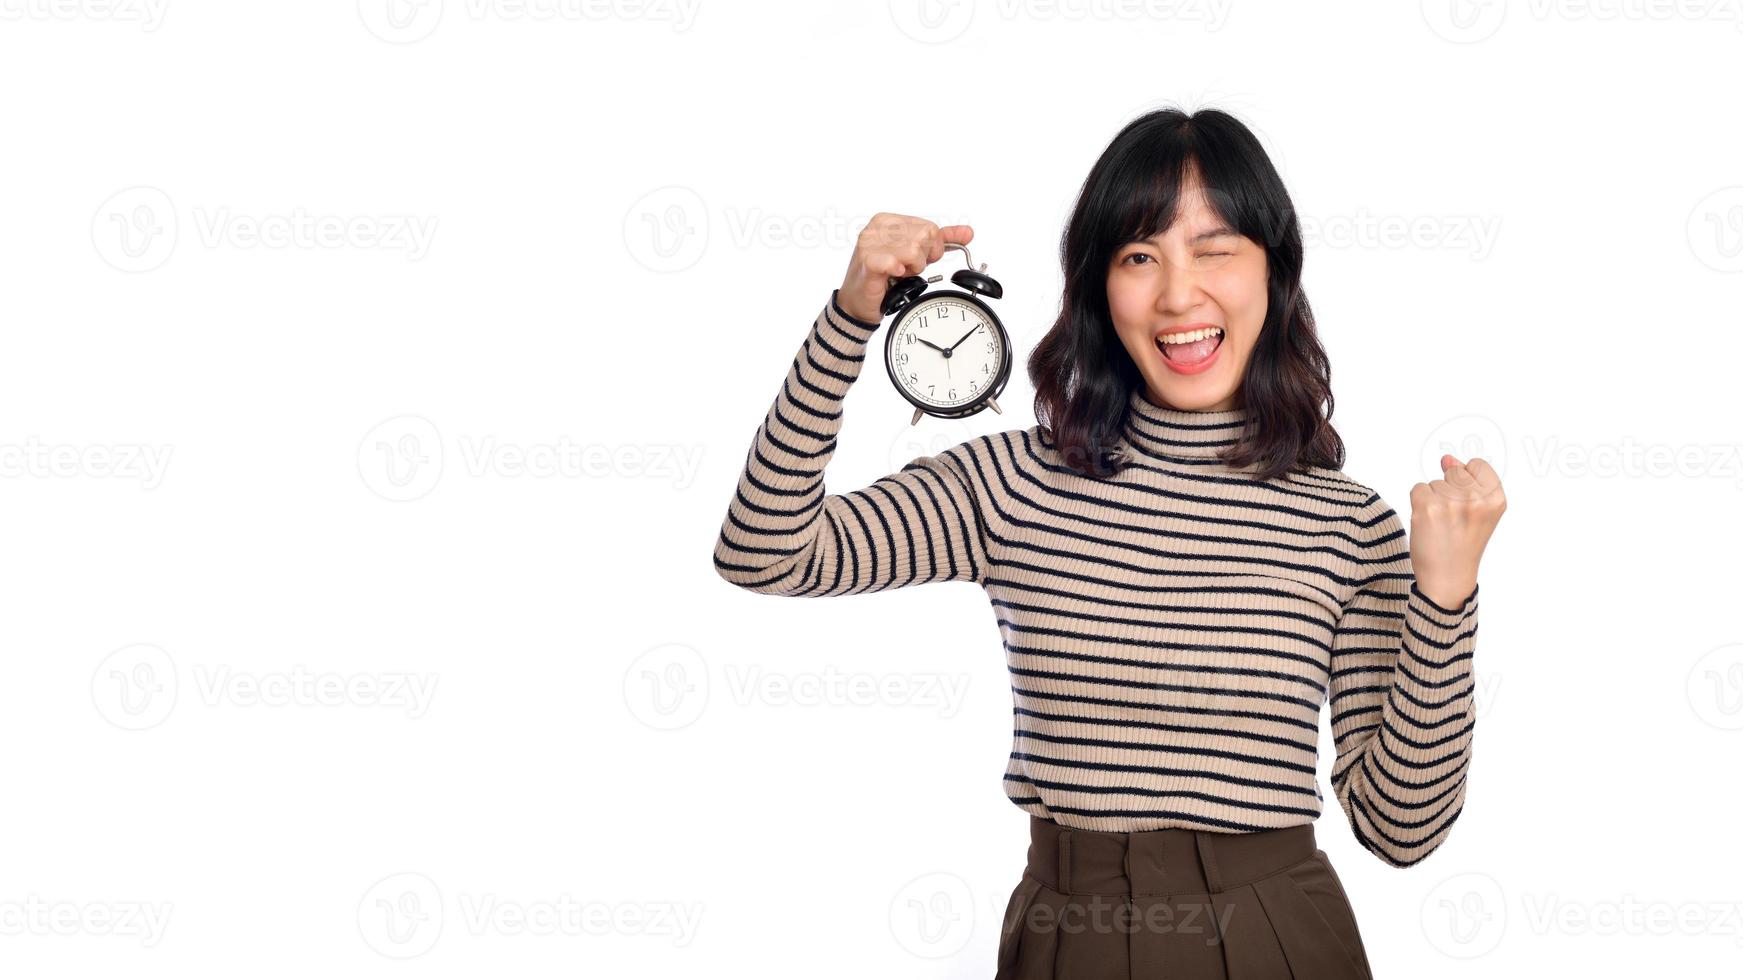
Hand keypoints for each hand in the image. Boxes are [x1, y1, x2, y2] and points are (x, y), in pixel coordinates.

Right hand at [838, 213, 974, 325]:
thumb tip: (968, 232)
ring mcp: (870, 243)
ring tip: (896, 274)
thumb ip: (941, 241)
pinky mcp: (867, 261)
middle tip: (904, 269)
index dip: (930, 250)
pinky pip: (896, 262)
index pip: (929, 228)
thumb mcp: (915, 255)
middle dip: (921, 260)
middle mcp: (877, 227)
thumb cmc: (884, 279)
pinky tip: (891, 276)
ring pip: (914, 250)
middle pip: (924, 237)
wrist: (859, 303)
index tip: (915, 261)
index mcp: (888, 220)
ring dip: (910, 269)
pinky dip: (898, 272)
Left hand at [1408, 455, 1506, 609]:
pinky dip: (1419, 504)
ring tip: (1443, 525)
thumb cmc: (1463, 544)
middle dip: (1450, 491)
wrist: (1448, 578)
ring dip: (1434, 500)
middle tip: (1454, 519)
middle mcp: (1476, 499)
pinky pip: (1418, 488)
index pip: (1477, 465)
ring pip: (1435, 482)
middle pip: (1454, 472)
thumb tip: (1446, 459)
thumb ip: (1468, 481)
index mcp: (1496, 499)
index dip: (1468, 482)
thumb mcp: (1479, 512)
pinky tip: (1428, 523)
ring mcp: (1451, 502)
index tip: (1467, 506)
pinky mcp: (1427, 507)